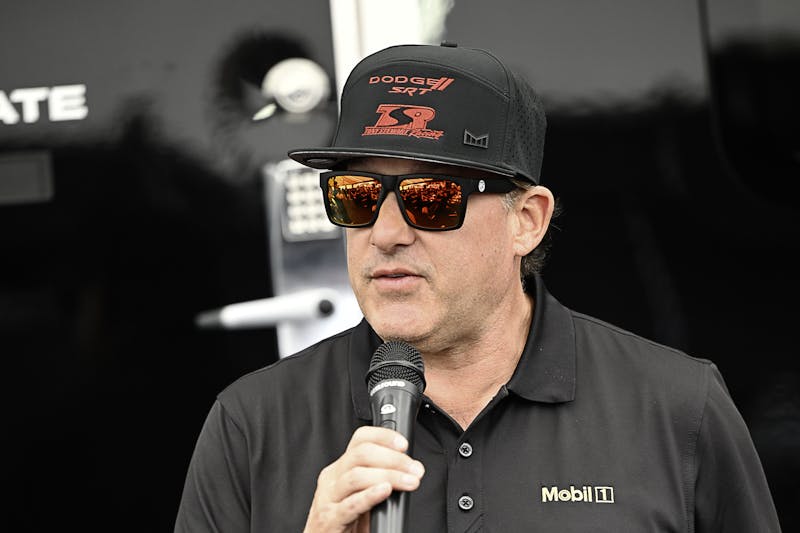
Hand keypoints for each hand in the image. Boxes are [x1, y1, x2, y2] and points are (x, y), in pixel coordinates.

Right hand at [303, 426, 424, 532]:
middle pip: (361, 454)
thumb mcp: (359, 492)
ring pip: (356, 476)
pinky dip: (370, 495)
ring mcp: (328, 498)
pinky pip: (350, 504)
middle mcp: (332, 478)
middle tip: (414, 469)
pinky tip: (385, 491)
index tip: (404, 444)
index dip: (383, 437)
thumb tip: (407, 468)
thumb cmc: (344, 520)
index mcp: (340, 468)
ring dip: (388, 476)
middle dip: (393, 459)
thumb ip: (376, 478)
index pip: (360, 439)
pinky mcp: (329, 519)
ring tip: (409, 482)